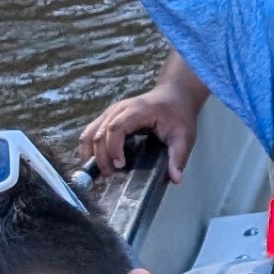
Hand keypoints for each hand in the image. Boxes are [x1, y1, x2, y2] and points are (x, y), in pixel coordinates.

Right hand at [77, 86, 199, 182]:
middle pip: (100, 132)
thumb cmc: (179, 115)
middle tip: (110, 175)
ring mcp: (112, 111)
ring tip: (101, 170)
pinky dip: (88, 146)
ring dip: (92, 152)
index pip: (116, 128)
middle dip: (101, 156)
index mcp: (138, 111)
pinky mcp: (108, 116)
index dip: (113, 148)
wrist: (174, 94)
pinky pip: (91, 130)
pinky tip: (93, 160)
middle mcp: (120, 109)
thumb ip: (178, 157)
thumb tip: (175, 179)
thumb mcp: (184, 136)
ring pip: (91, 131)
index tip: (120, 166)